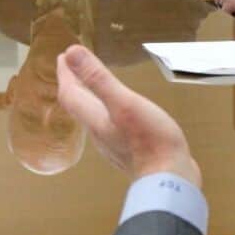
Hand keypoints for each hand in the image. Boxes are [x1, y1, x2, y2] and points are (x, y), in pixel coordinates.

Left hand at [57, 45, 201, 186]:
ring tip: (93, 86)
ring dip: (90, 98)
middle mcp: (100, 133)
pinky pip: (110, 126)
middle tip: (74, 68)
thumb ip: (98, 79)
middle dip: (75, 84)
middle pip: (80, 106)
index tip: (63, 56)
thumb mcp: (124, 103)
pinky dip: (108, 111)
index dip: (66, 74)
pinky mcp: (131, 152)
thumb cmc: (150, 141)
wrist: (170, 182)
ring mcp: (115, 145)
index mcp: (95, 119)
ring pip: (94, 117)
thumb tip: (71, 53)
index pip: (71, 94)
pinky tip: (120, 112)